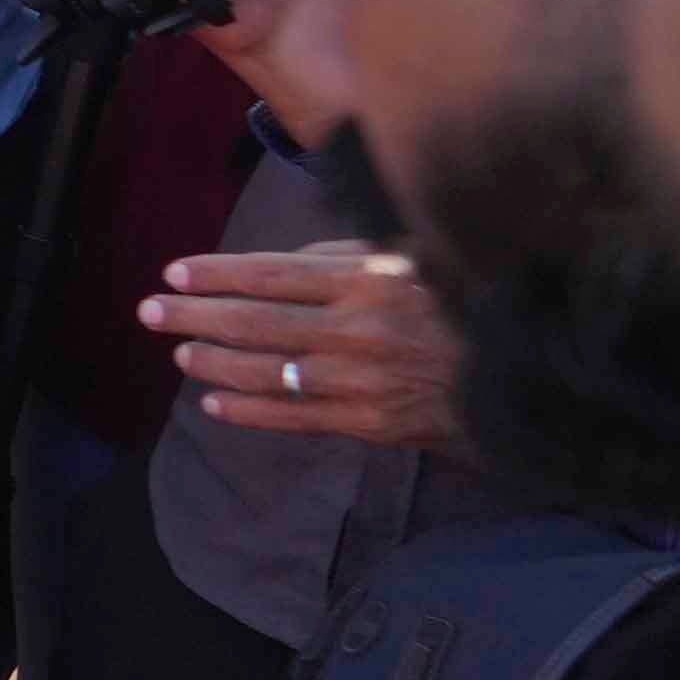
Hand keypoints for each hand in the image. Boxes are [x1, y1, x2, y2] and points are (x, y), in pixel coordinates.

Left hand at [152, 237, 456, 449]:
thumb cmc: (471, 306)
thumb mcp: (417, 260)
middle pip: (254, 322)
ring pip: (265, 372)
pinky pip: (294, 418)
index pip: (271, 274)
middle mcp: (356, 329)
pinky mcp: (368, 422)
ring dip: (213, 362)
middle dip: (194, 315)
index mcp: (368, 280)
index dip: (217, 274)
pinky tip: (213, 405)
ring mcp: (359, 380)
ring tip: (179, 353)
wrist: (530, 375)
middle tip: (148, 311)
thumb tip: (286, 263)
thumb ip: (350, 257)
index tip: (174, 272)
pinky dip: (247, 412)